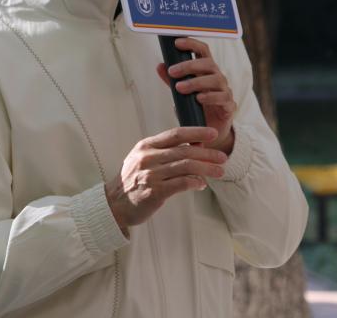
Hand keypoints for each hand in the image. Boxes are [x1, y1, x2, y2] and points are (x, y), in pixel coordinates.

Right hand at [105, 126, 225, 234]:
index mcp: (146, 146)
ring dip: (206, 168)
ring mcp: (151, 174)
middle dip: (207, 153)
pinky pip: (181, 183)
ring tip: (220, 171)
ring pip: (186, 166)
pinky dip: (195, 182)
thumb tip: (192, 146)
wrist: (114, 204)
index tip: (212, 133)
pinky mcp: (154, 191)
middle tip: (222, 156)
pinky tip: (202, 184)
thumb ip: (163, 152)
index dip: (196, 132)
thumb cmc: (132, 181)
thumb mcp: (143, 159)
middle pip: (185, 150)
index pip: (175, 134)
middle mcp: (148, 158)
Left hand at [156, 37, 236, 153]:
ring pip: (215, 79)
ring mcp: (225, 91)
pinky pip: (223, 97)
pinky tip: (198, 99)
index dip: (192, 44)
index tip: (177, 43)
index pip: (202, 51)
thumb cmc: (196, 108)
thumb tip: (160, 66)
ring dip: (196, 82)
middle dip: (189, 65)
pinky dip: (210, 97)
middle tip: (172, 72)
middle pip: (208, 63)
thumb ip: (172, 81)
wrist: (209, 132)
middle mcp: (217, 77)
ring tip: (180, 88)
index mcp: (206, 71)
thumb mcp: (181, 94)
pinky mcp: (229, 106)